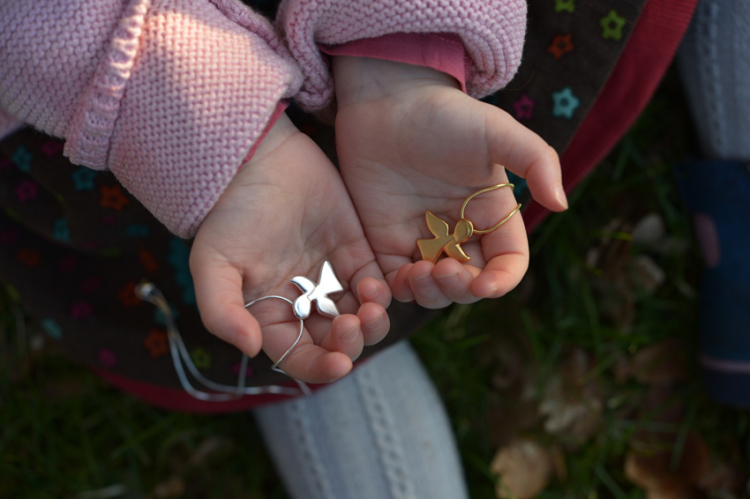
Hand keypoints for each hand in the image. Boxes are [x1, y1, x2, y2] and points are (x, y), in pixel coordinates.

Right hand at [189, 113, 390, 383]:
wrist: (256, 160)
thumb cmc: (229, 214)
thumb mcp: (212, 264)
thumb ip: (221, 311)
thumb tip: (249, 349)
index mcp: (271, 315)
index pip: (299, 357)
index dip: (319, 367)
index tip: (338, 364)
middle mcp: (304, 304)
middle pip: (336, 342)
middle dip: (350, 344)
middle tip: (354, 326)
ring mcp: (332, 278)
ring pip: (362, 317)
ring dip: (372, 323)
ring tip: (371, 309)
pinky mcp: (355, 252)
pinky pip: (376, 284)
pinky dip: (380, 293)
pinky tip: (374, 285)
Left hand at [333, 56, 566, 307]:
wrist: (387, 99)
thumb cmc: (445, 113)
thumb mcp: (496, 130)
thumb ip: (536, 161)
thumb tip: (561, 204)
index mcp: (492, 215)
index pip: (507, 263)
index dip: (501, 281)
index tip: (486, 284)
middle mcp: (460, 233)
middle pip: (470, 283)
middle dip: (461, 288)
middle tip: (443, 271)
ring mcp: (423, 239)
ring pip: (433, 289)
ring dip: (430, 294)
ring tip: (418, 273)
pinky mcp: (386, 241)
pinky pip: (395, 281)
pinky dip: (398, 290)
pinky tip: (396, 277)